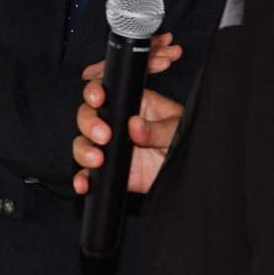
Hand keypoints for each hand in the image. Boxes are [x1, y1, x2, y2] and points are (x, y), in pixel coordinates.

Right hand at [72, 33, 182, 194]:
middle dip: (89, 123)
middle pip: (87, 115)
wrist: (191, 174)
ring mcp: (111, 148)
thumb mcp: (178, 130)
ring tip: (97, 160)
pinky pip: (88, 173)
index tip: (97, 99)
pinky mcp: (110, 171)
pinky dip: (82, 178)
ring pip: (83, 143)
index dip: (95, 92)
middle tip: (104, 136)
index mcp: (134, 104)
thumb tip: (134, 125)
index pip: (107, 91)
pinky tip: (83, 183)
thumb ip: (157, 129)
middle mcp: (117, 124)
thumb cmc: (185, 141)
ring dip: (83, 150)